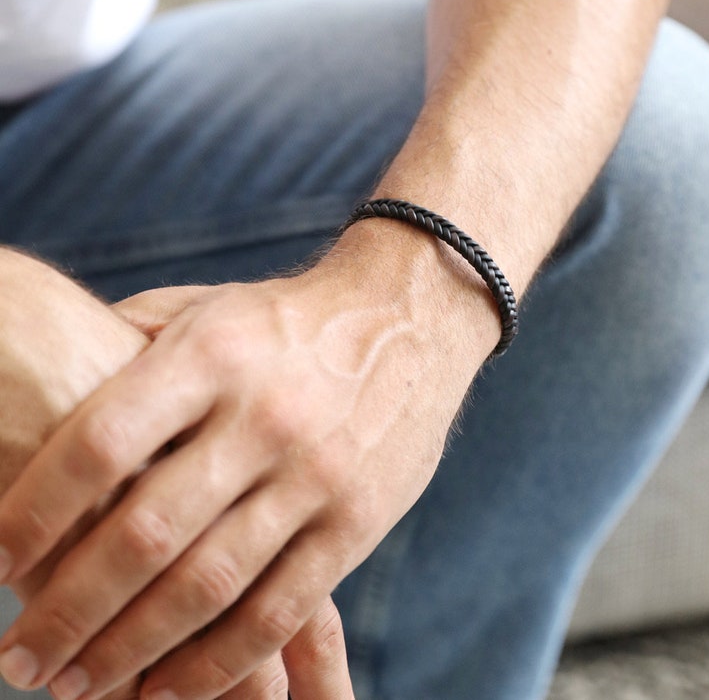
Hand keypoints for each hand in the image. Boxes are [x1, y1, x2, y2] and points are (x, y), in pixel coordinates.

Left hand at [0, 248, 355, 699]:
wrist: (409, 317)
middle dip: (67, 609)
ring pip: (209, 585)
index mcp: (213, 356)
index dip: (33, 511)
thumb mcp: (210, 307)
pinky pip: (278, 609)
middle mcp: (264, 416)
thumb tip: (55, 400)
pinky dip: (216, 663)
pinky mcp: (358, 519)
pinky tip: (167, 689)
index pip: (101, 443)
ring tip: (74, 684)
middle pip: (146, 532)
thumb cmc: (289, 321)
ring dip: (129, 649)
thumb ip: (133, 345)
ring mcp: (317, 473)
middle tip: (17, 657)